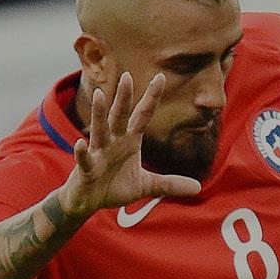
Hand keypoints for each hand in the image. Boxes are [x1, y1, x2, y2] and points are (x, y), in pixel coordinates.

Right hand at [57, 72, 201, 216]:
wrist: (88, 201)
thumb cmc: (114, 187)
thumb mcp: (146, 185)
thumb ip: (169, 184)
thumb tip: (198, 187)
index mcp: (129, 141)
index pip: (142, 116)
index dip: (151, 98)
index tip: (161, 77)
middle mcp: (113, 142)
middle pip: (119, 116)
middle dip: (123, 98)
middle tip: (127, 76)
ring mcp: (98, 154)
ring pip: (99, 130)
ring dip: (99, 113)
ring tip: (99, 95)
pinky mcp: (86, 169)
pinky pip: (85, 159)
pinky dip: (82, 152)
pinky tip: (81, 143)